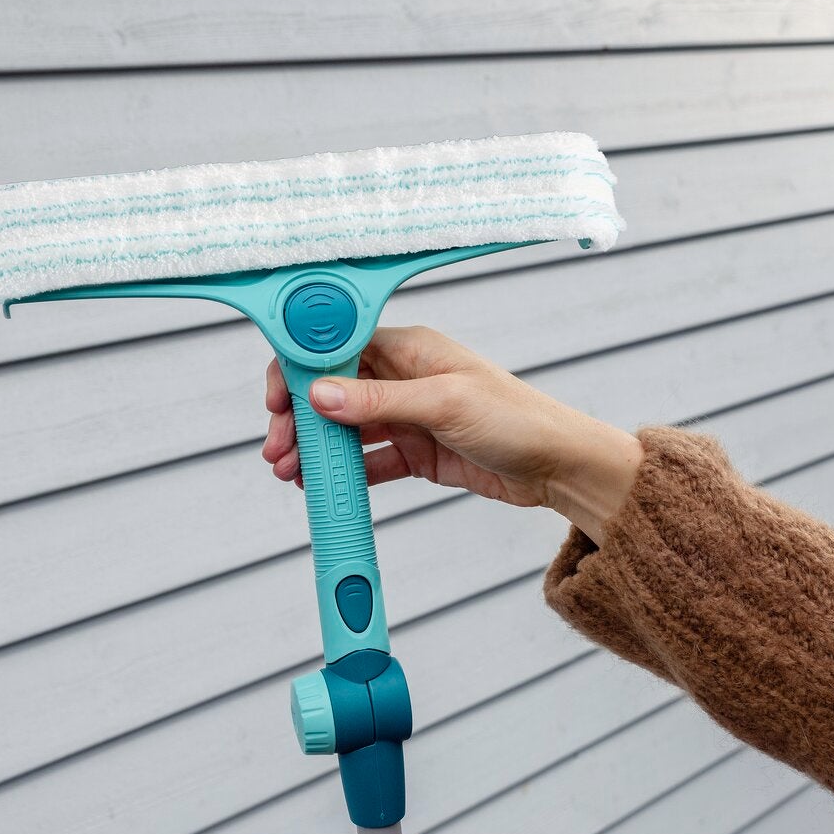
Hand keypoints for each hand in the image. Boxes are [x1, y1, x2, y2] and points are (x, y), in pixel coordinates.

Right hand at [262, 326, 645, 544]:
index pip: (338, 348)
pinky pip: (368, 460)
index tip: (276, 398)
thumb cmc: (516, 419)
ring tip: (289, 471)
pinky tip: (320, 485)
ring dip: (316, 448)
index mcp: (409, 349)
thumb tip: (319, 394)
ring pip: (345, 429)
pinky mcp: (416, 452)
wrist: (557, 466)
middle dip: (300, 417)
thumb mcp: (443, 404)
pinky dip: (343, 472)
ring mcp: (408, 416)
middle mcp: (403, 378)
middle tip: (277, 448)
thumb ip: (378, 403)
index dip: (301, 369)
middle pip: (333, 391)